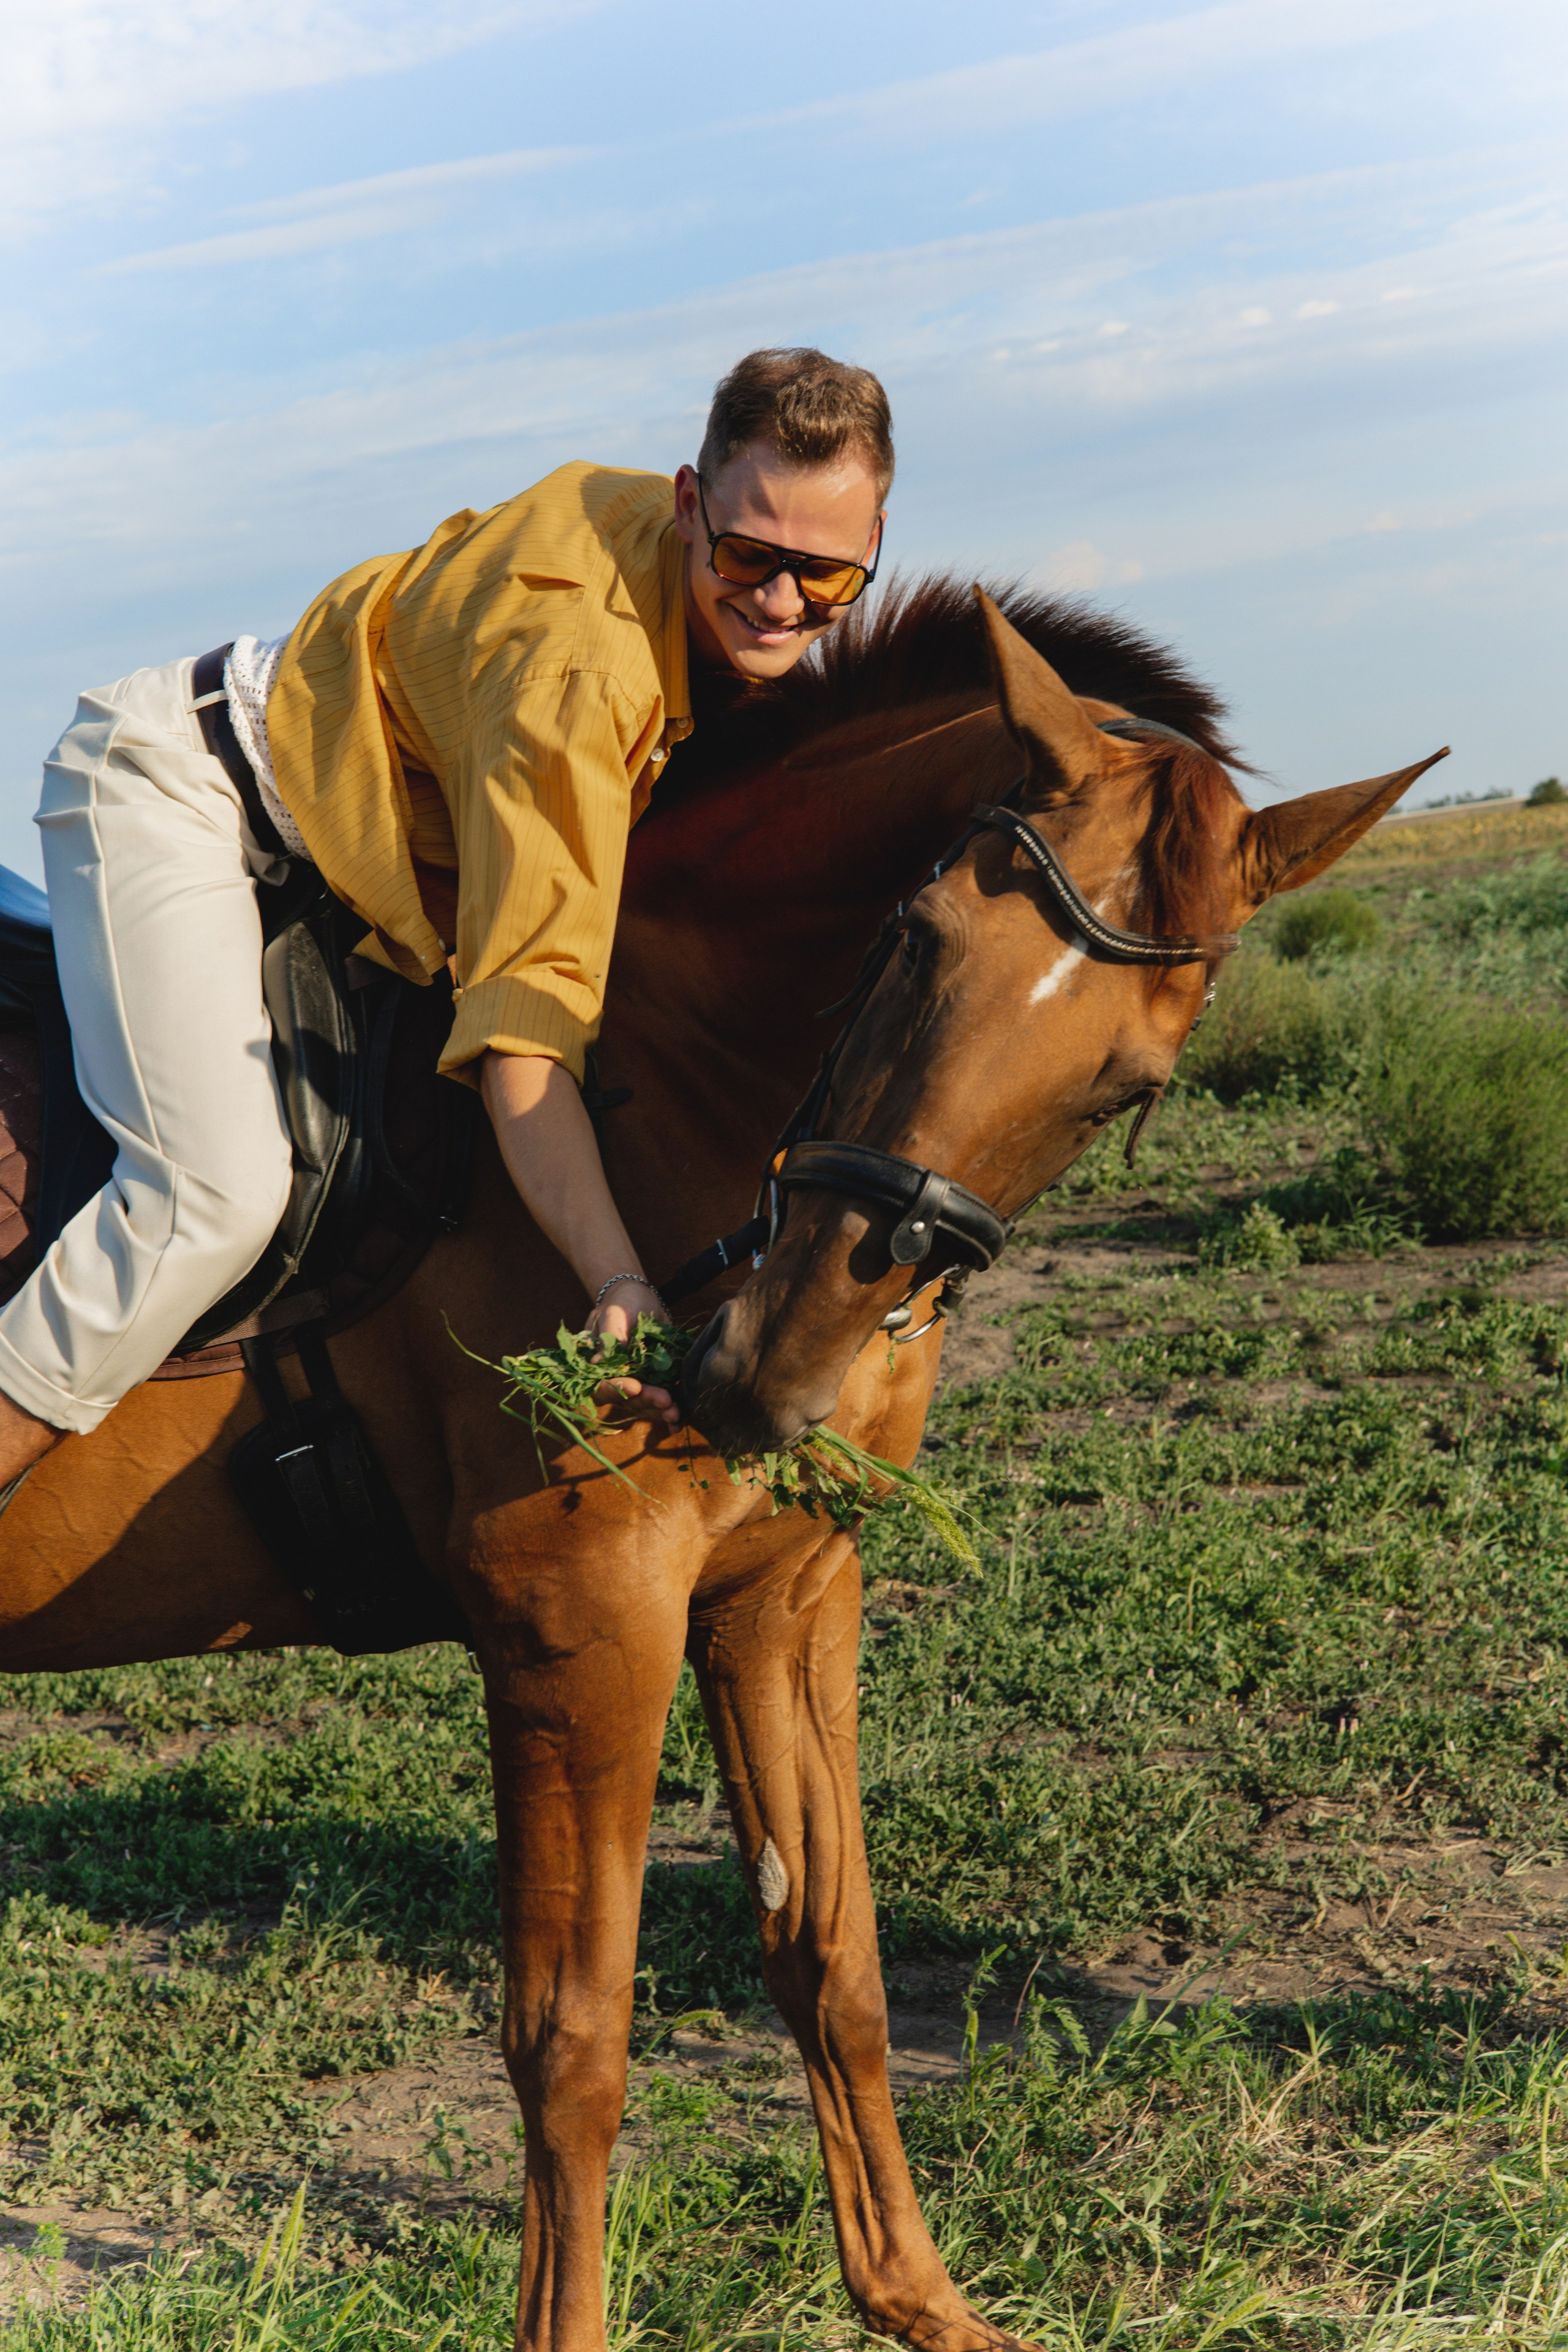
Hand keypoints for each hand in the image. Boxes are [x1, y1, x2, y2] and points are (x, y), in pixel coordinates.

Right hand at [587, 1279, 680, 1427]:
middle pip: (624, 1400)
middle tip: (666, 1401)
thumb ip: (609, 1337)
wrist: (642, 1300)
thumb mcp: (614, 1314)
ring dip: (659, 1412)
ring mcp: (632, 1385)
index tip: (635, 1386)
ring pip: (642, 1406)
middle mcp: (611, 1380)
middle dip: (646, 1401)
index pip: (600, 1385)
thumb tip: (599, 1362)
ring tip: (676, 1413)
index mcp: (594, 1366)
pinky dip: (667, 1413)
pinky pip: (657, 1404)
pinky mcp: (651, 1385)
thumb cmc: (623, 1303)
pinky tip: (679, 1422)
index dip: (616, 1389)